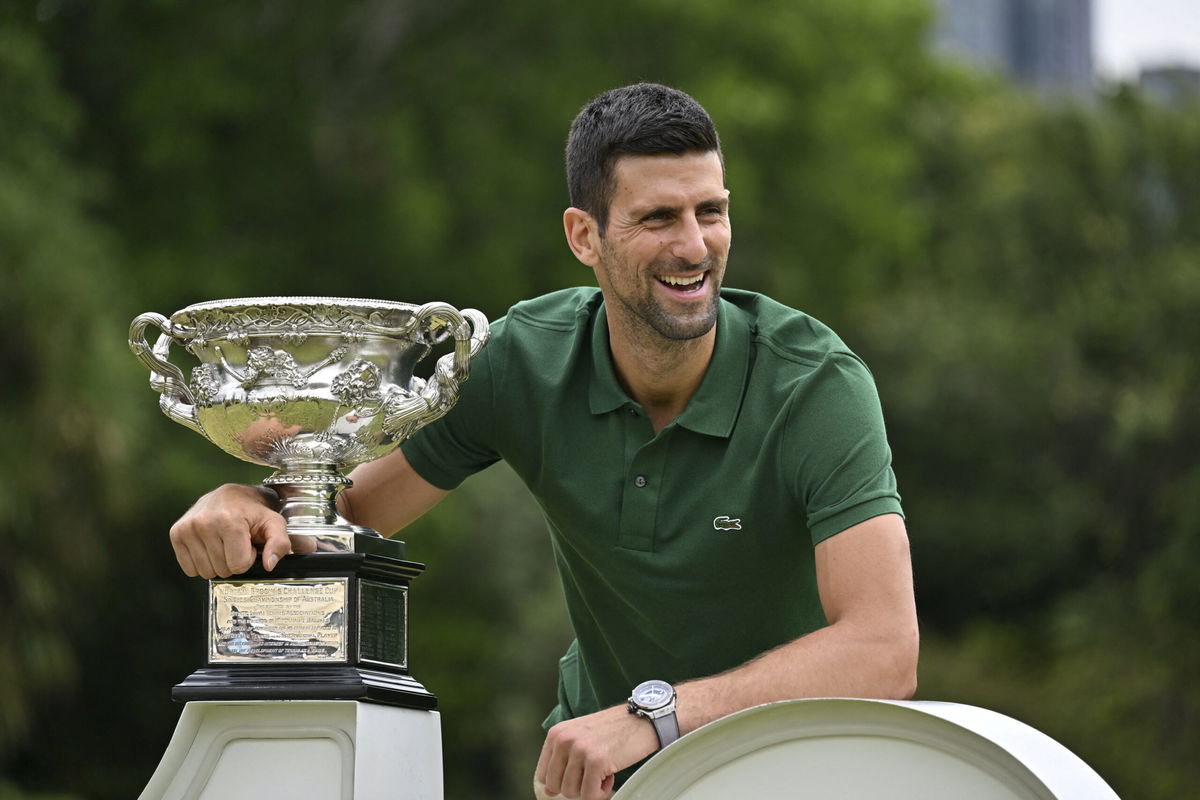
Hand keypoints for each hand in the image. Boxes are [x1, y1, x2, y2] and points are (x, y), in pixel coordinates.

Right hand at [169, 483, 297, 577]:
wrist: (230, 495)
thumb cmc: (253, 511)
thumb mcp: (274, 523)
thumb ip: (280, 543)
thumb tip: (268, 565)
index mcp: (229, 521)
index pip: (238, 565)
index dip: (248, 558)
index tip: (248, 543)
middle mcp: (204, 523)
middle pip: (222, 570)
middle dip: (233, 561)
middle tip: (236, 542)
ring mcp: (187, 528)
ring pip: (205, 572)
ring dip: (217, 563)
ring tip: (224, 542)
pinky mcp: (176, 533)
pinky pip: (189, 569)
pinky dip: (201, 563)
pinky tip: (209, 545)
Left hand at [534, 704, 657, 799]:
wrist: (641, 720)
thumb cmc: (612, 730)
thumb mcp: (580, 737)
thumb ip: (562, 760)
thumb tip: (548, 791)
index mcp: (556, 734)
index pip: (543, 775)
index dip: (560, 783)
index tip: (578, 778)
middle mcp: (564, 740)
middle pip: (556, 786)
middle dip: (576, 787)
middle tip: (593, 775)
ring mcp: (580, 749)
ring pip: (572, 793)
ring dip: (590, 789)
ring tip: (603, 772)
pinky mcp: (596, 761)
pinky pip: (589, 795)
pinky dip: (601, 793)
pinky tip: (610, 777)